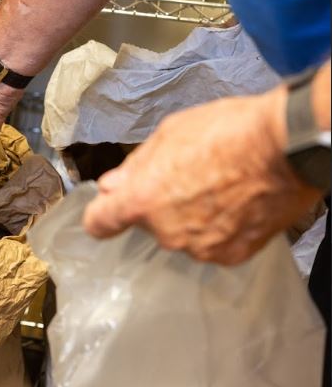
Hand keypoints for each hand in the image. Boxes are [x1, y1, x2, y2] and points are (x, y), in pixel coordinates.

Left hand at [83, 86, 321, 265]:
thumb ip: (135, 166)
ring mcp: (200, 247)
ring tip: (218, 187)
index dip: (102, 214)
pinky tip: (235, 203)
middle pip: (148, 223)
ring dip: (190, 217)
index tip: (110, 208)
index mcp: (142, 200)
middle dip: (159, 204)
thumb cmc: (228, 131)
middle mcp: (166, 232)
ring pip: (181, 234)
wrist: (288, 146)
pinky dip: (219, 229)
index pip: (98, 224)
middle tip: (188, 177)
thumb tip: (111, 186)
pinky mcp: (232, 255)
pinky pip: (212, 244)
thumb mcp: (170, 134)